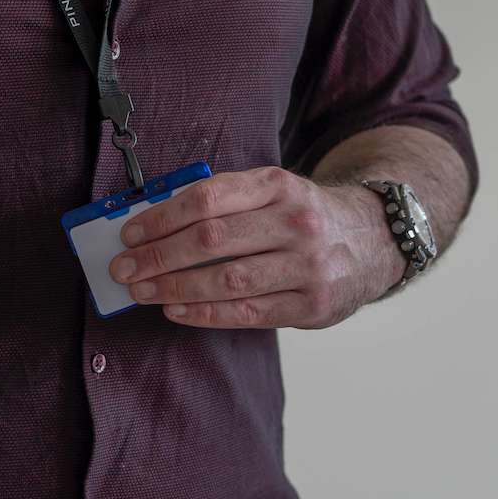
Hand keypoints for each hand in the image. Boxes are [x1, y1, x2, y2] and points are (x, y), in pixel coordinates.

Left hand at [109, 167, 403, 329]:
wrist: (375, 239)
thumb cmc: (302, 216)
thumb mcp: (273, 193)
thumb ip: (224, 203)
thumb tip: (153, 228)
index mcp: (279, 185)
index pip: (208, 199)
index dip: (161, 218)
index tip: (129, 234)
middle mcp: (297, 222)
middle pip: (212, 240)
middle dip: (158, 256)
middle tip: (122, 268)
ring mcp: (308, 265)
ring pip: (227, 279)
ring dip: (174, 287)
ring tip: (140, 291)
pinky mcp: (312, 303)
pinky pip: (248, 312)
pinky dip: (205, 313)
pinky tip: (174, 310)